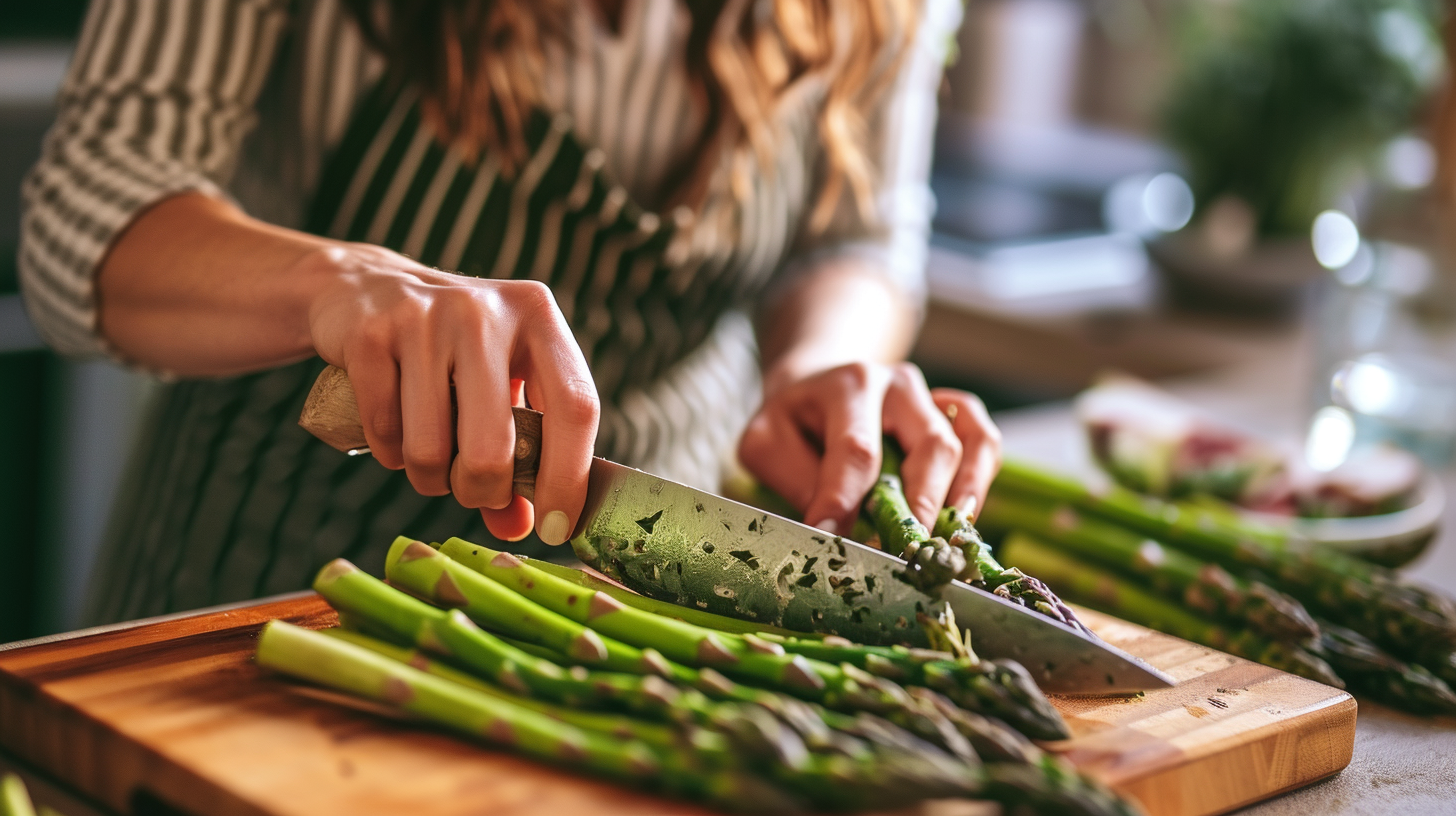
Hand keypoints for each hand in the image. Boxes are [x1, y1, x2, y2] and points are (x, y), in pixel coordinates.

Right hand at [304, 243, 598, 543]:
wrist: (365, 290)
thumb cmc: (453, 355)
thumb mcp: (499, 390)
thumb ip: (519, 458)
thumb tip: (519, 530)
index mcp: (538, 317)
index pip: (576, 408)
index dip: (568, 478)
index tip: (557, 528)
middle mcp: (486, 312)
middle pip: (495, 449)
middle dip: (481, 492)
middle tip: (471, 490)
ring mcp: (424, 318)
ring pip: (431, 450)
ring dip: (430, 478)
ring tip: (431, 459)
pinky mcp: (369, 336)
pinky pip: (385, 433)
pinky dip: (389, 453)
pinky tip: (395, 433)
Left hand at [738, 361, 999, 533]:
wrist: (815, 389)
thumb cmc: (792, 423)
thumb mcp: (768, 442)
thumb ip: (795, 479)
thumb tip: (832, 528)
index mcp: (849, 386)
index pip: (856, 451)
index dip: (847, 503)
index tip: (834, 543)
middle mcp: (899, 385)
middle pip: (931, 447)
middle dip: (920, 508)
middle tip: (903, 556)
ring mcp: (933, 396)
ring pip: (967, 445)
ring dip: (960, 500)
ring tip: (941, 545)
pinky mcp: (955, 412)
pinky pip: (985, 441)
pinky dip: (981, 480)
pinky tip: (961, 516)